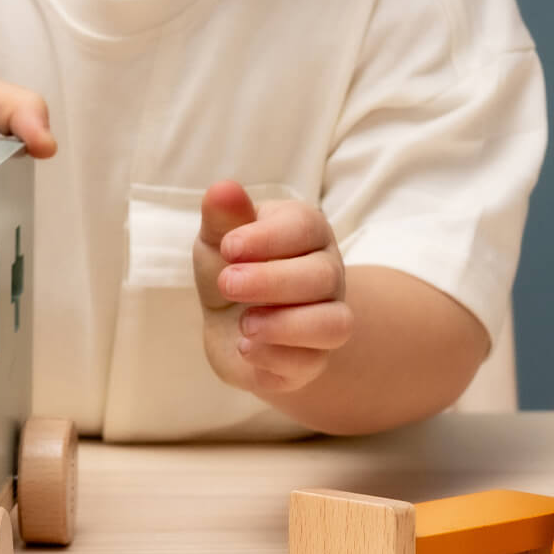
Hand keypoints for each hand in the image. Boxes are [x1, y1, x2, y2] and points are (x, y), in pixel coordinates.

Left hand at [193, 180, 351, 395]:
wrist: (232, 324)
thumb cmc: (231, 267)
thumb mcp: (219, 239)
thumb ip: (223, 217)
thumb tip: (223, 189)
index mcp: (306, 232)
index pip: (305, 226)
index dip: (267, 238)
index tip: (228, 248)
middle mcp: (327, 274)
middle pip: (322, 276)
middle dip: (270, 281)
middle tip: (227, 283)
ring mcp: (325, 318)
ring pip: (334, 325)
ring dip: (284, 326)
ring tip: (244, 325)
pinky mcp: (312, 360)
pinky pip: (309, 364)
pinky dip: (273, 357)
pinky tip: (246, 347)